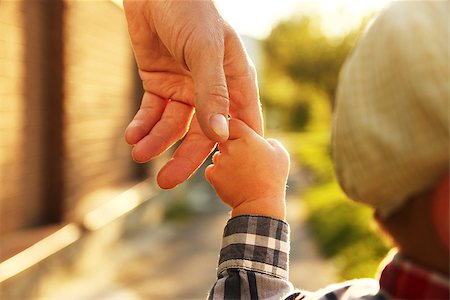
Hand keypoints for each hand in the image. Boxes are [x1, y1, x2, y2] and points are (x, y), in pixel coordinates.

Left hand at [123, 0, 262, 188]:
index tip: (223, 176)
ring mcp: (185, 90)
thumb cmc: (190, 11)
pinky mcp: (159, 85)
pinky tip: (132, 136)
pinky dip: (142, 126)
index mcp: (235, 83)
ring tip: (139, 153)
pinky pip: (152, 113)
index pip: (241, 125)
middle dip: (184, 158)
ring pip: (174, 127)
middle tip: (166, 182)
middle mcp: (212, 91)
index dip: (234, 150)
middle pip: (202, 135)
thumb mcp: (205, 50)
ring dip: (156, 142)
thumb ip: (213, 91)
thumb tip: (220, 135)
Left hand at [205, 119, 289, 219]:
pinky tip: (232, 182)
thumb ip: (269, 141)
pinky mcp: (213, 175)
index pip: (233, 123)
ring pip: (217, 156)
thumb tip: (262, 141)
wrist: (261, 204)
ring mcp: (221, 161)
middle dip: (230, 147)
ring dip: (224, 161)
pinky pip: (212, 170)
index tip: (240, 138)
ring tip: (240, 174)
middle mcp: (232, 146)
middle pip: (223, 139)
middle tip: (242, 160)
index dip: (235, 130)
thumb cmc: (273, 178)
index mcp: (248, 138)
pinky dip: (218, 175)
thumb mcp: (280, 154)